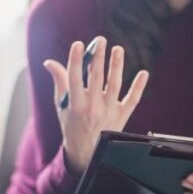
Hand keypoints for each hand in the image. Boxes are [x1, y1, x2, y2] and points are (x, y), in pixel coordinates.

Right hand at [43, 37, 148, 173]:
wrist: (86, 153)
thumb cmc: (71, 124)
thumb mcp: (61, 105)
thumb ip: (59, 81)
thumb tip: (49, 62)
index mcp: (75, 104)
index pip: (74, 78)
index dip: (76, 60)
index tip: (78, 44)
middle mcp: (92, 107)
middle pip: (96, 78)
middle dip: (98, 57)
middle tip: (101, 40)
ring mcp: (109, 112)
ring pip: (114, 85)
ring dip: (116, 66)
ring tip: (118, 49)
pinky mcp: (122, 116)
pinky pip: (132, 99)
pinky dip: (138, 87)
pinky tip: (143, 72)